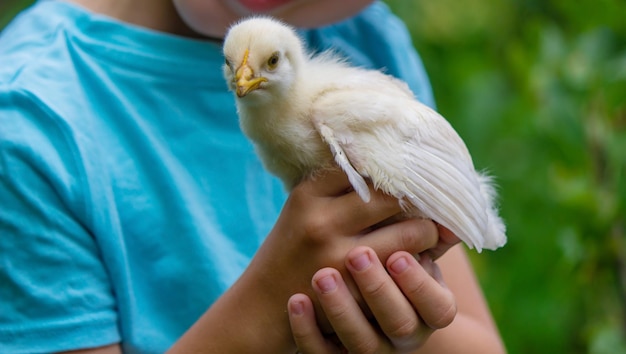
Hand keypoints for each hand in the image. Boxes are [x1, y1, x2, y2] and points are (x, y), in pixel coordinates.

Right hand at [172, 169, 457, 352]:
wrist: (264, 302)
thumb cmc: (293, 247)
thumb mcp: (306, 208)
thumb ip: (341, 186)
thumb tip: (397, 161)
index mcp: (309, 193)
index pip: (367, 163)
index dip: (398, 163)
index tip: (418, 163)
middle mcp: (322, 220)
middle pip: (394, 195)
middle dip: (421, 196)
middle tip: (437, 198)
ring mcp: (338, 256)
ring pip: (410, 232)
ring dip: (427, 230)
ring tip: (430, 230)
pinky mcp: (354, 290)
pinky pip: (405, 268)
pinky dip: (420, 260)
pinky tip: (421, 256)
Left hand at [288, 247, 456, 353]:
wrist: (354, 296)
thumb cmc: (389, 262)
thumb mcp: (412, 252)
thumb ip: (425, 237)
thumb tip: (448, 219)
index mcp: (427, 310)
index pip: (437, 308)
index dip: (418, 284)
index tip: (397, 255)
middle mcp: (403, 334)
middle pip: (399, 323)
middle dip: (379, 289)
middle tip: (357, 255)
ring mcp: (370, 348)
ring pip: (361, 343)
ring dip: (342, 308)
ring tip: (322, 275)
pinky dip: (308, 330)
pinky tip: (297, 300)